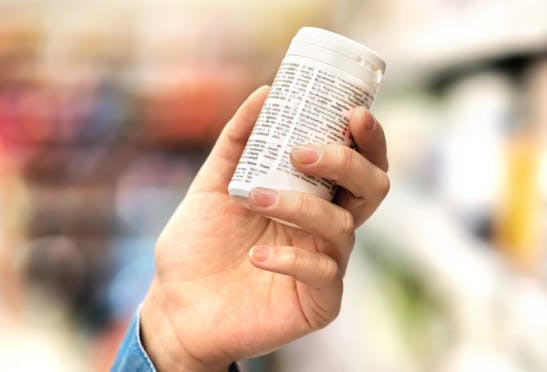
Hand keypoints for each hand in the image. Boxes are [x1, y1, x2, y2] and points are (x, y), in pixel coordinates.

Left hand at [138, 85, 389, 370]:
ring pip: (341, 226)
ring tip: (255, 198)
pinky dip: (291, 259)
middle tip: (304, 152)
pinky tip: (257, 257)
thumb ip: (237, 142)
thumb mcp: (212, 185)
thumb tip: (265, 93)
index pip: (360, 163)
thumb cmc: (198, 249)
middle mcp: (328, 228)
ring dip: (300, 206)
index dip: (368, 138)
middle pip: (372, 188)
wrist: (175, 309)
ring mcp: (327, 264)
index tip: (352, 113)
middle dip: (347, 163)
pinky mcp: (319, 302)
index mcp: (314, 197)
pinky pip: (322, 272)